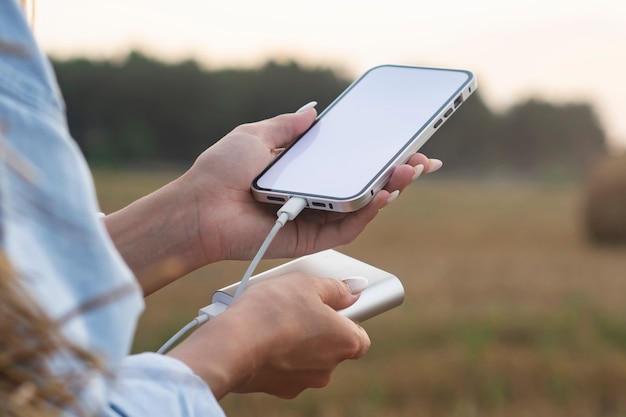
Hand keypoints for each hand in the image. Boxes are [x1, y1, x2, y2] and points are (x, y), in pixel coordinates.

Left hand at [105, 105, 441, 293]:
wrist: (199, 207)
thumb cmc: (220, 172)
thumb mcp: (255, 135)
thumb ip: (286, 126)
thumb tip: (313, 112)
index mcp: (305, 171)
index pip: (352, 162)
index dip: (381, 154)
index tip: (406, 142)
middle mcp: (316, 195)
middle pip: (365, 186)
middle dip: (398, 173)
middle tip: (420, 159)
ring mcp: (316, 218)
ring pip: (363, 208)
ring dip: (391, 189)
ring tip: (408, 171)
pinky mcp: (311, 239)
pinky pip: (348, 228)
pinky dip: (369, 213)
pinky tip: (382, 194)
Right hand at [168, 273, 370, 398]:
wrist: (231, 345)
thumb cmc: (272, 311)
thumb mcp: (307, 284)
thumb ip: (335, 288)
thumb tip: (353, 291)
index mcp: (346, 342)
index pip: (359, 334)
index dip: (345, 318)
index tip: (329, 305)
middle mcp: (329, 368)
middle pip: (330, 345)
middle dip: (316, 327)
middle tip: (296, 306)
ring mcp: (303, 381)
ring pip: (305, 356)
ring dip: (294, 340)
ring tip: (272, 319)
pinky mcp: (278, 388)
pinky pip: (283, 366)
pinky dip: (276, 353)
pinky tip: (260, 336)